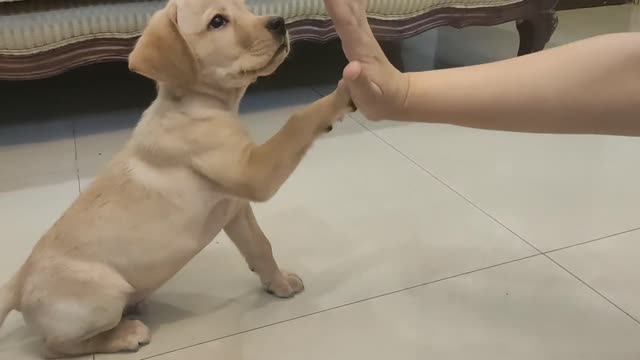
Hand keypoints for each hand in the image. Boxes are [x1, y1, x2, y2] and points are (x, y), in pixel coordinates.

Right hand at [324, 0, 409, 120]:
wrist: (397, 99)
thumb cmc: (381, 101)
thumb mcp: (370, 98)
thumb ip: (361, 84)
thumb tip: (351, 68)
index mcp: (360, 50)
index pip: (346, 25)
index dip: (337, 7)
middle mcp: (360, 38)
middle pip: (349, 7)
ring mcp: (362, 36)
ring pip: (353, 5)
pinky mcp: (361, 37)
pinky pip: (355, 10)